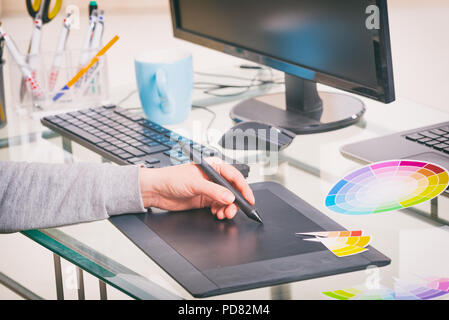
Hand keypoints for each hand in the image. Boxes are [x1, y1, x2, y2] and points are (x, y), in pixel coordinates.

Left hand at [139, 158, 254, 219]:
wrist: (156, 190)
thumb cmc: (170, 178)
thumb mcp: (194, 183)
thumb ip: (213, 191)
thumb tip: (229, 197)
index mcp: (213, 167)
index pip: (234, 177)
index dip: (244, 188)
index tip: (249, 199)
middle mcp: (213, 179)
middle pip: (233, 191)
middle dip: (235, 202)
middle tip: (233, 210)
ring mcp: (209, 190)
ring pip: (227, 201)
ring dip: (227, 209)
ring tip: (223, 214)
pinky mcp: (204, 200)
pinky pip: (219, 207)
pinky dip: (220, 212)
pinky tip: (217, 214)